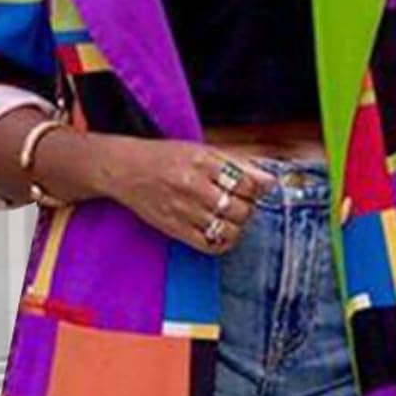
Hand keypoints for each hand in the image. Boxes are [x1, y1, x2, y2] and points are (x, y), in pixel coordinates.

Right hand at [97, 136, 277, 253]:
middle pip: (239, 208)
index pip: (246, 183)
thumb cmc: (165, 157)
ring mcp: (183, 210)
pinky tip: (220, 231)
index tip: (254, 189)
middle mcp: (192, 186)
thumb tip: (269, 181)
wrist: (126, 169)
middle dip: (248, 208)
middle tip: (243, 203)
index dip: (256, 189)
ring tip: (231, 217)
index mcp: (202, 161)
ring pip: (228, 228)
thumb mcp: (202, 151)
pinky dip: (222, 241)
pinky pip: (210, 244)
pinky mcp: (174, 229)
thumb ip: (237, 164)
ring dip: (237, 225)